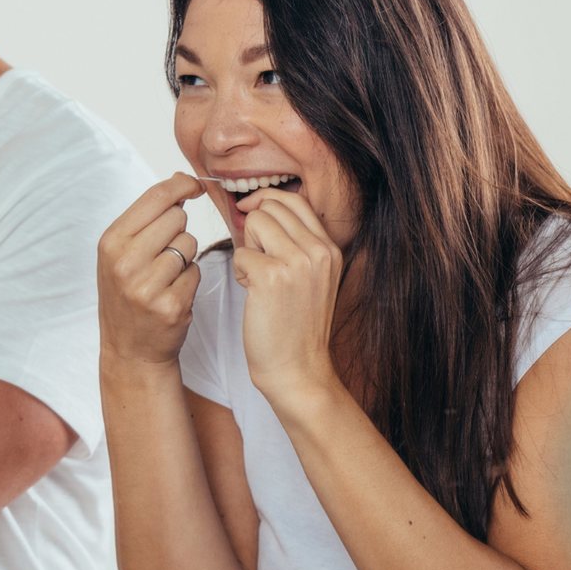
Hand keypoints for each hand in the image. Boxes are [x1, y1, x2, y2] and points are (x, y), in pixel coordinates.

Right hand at [97, 173, 204, 369]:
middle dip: (178, 230)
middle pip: (177, 218)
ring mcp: (147, 285)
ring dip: (185, 256)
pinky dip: (190, 279)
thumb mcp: (120, 252)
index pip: (156, 197)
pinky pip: (197, 271)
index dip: (182, 186)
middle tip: (162, 253)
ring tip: (165, 276)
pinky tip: (173, 293)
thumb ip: (147, 217)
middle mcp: (125, 262)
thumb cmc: (126, 294)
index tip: (195, 186)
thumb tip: (183, 180)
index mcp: (111, 242)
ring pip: (190, 244)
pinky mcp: (171, 305)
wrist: (129, 349)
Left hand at [231, 188, 344, 403]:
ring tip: (259, 279)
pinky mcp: (271, 277)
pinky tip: (254, 295)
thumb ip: (296, 243)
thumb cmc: (295, 325)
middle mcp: (318, 251)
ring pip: (255, 224)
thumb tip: (259, 209)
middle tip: (261, 263)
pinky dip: (240, 274)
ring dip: (248, 251)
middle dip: (256, 230)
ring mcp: (297, 262)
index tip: (250, 211)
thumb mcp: (311, 277)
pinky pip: (240, 254)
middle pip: (271, 207)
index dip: (266, 200)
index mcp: (330, 248)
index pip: (295, 200)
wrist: (297, 369)